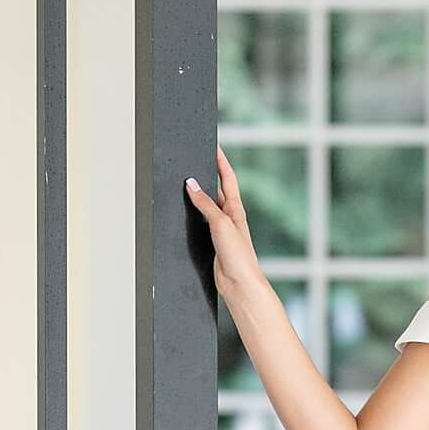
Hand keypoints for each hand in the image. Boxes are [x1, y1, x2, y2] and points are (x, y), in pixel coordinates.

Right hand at [191, 144, 263, 308]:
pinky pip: (202, 221)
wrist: (240, 284)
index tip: (214, 146)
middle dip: (209, 173)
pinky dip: (194, 213)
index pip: (227, 177)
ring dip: (200, 194)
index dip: (220, 160)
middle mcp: (230, 216)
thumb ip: (206, 204)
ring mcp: (222, 229)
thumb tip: (192, 184)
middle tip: (200, 158)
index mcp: (236, 208)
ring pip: (208, 205)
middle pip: (217, 189)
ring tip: (188, 180)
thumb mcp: (220, 223)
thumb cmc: (238, 256)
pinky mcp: (214, 242)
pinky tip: (188, 212)